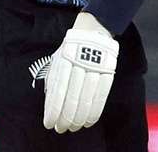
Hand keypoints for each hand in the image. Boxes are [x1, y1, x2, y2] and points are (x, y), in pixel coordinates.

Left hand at [43, 12, 117, 133]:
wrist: (93, 29)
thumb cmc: (70, 49)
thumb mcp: (57, 58)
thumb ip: (53, 80)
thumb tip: (49, 106)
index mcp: (64, 59)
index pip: (58, 89)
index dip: (54, 109)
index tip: (50, 123)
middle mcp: (80, 63)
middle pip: (73, 96)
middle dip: (66, 117)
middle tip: (61, 129)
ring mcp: (96, 66)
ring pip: (87, 98)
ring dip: (80, 117)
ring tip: (74, 127)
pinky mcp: (108, 70)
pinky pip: (102, 95)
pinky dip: (95, 111)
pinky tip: (89, 121)